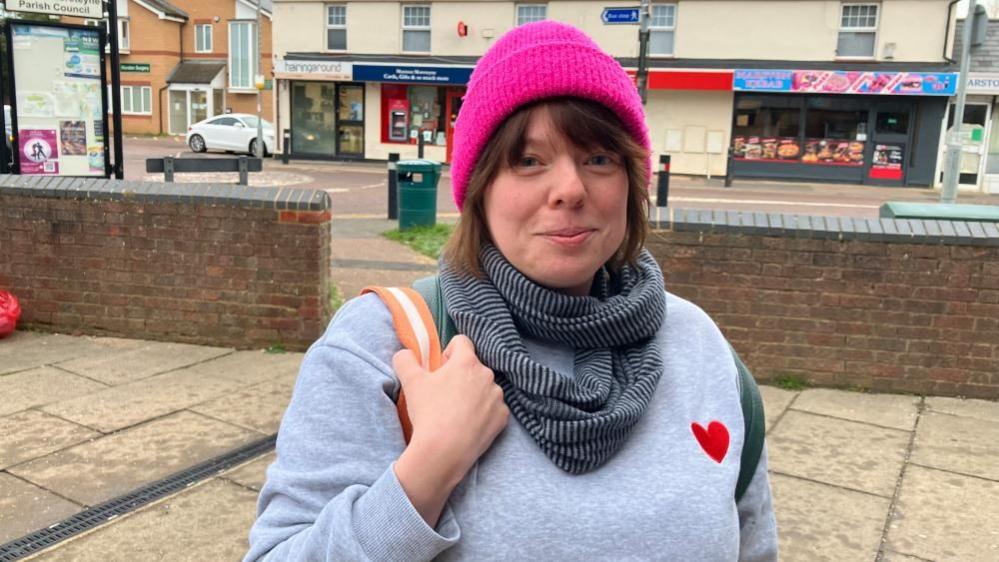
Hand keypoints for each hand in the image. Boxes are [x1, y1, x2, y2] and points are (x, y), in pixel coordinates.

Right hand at [393, 335, 508, 524]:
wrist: (444, 451)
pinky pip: (493, 408)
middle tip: (444, 396)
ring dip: (473, 394)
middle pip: (473, 367)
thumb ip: (405, 359)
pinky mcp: (503, 417)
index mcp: (467, 362)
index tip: (440, 370)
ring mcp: (497, 396)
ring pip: (484, 388)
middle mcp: (487, 375)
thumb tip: (405, 354)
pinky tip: (468, 425)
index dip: (448, 353)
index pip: (461, 342)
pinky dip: (483, 413)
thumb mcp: (410, 382)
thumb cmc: (428, 413)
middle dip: (460, 376)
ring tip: (456, 414)